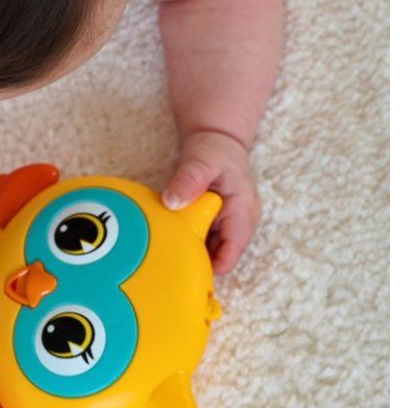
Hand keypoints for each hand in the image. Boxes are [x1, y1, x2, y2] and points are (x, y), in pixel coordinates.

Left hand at [162, 130, 260, 274]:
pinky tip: (169, 234)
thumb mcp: (201, 160)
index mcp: (243, 215)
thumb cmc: (215, 149)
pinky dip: (187, 239)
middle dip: (193, 261)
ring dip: (189, 250)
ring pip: (209, 252)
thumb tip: (172, 202)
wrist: (218, 139)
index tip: (178, 268)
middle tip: (164, 257)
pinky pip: (202, 240)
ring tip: (164, 246)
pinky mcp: (218, 223)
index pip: (229, 257)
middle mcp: (240, 225)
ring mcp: (229, 225)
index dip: (206, 267)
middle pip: (217, 259)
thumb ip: (189, 180)